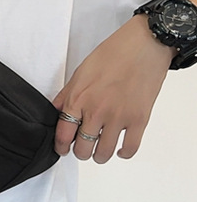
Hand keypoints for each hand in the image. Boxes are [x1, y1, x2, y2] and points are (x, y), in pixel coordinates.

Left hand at [54, 14, 173, 162]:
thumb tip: (56, 112)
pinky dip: (123, 154)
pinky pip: (129, 148)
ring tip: (99, 150)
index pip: (63, 134)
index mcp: (79, 99)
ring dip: (99, 156)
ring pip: (103, 153)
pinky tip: (119, 149)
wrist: (144, 45)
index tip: (62, 149)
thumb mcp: (80, 73)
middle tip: (82, 148)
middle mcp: (96, 112)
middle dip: (80, 152)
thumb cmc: (113, 54)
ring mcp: (118, 117)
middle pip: (82, 148)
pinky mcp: (139, 120)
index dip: (60, 146)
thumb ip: (66, 96)